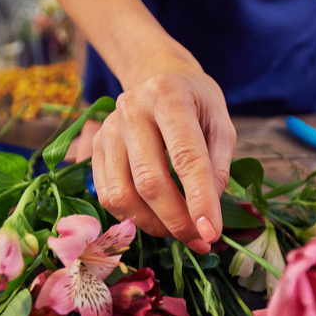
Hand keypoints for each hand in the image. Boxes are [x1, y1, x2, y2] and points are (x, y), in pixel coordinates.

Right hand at [89, 62, 236, 252]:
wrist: (157, 76)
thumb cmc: (195, 103)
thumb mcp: (220, 122)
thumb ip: (219, 165)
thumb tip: (206, 213)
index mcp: (168, 96)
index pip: (185, 157)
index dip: (199, 199)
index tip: (211, 233)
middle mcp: (131, 110)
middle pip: (149, 181)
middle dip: (177, 220)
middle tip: (199, 239)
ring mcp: (108, 130)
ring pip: (123, 195)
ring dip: (153, 224)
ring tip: (178, 230)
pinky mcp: (95, 148)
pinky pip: (108, 196)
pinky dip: (133, 217)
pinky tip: (155, 218)